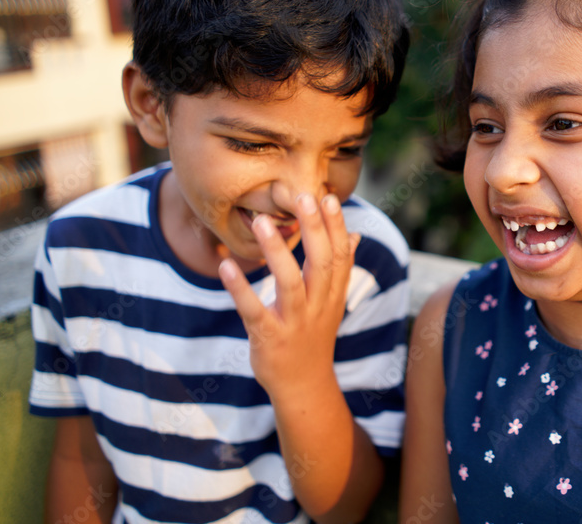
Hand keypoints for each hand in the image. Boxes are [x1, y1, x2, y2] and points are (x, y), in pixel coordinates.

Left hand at [218, 193, 359, 397]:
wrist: (304, 386)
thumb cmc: (314, 336)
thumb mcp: (332, 303)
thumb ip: (341, 269)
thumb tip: (355, 236)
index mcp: (333, 295)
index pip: (339, 255)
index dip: (336, 226)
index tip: (329, 197)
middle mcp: (318, 306)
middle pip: (321, 264)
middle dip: (314, 229)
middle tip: (302, 196)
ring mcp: (294, 323)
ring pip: (289, 283)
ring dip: (276, 251)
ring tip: (261, 222)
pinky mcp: (269, 338)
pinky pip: (254, 311)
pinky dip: (240, 289)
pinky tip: (226, 267)